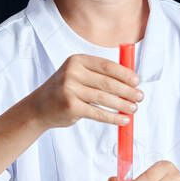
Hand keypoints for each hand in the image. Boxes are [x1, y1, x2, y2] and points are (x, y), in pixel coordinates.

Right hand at [27, 54, 142, 128]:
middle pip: (107, 82)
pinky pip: (98, 113)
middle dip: (127, 90)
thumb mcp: (77, 75)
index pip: (106, 66)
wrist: (39, 107)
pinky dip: (113, 117)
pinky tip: (123, 120)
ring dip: (123, 104)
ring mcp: (70, 90)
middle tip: (140, 97)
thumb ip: (98, 75)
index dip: (124, 73)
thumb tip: (129, 80)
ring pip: (104, 98)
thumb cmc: (65, 90)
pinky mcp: (71, 107)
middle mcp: (72, 73)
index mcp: (77, 61)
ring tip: (134, 109)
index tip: (137, 81)